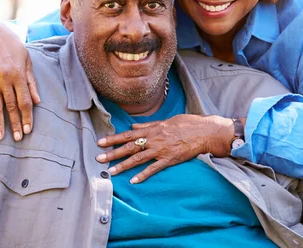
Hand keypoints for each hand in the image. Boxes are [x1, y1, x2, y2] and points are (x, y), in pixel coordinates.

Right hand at [0, 24, 39, 140]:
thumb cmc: (15, 49)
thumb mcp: (28, 62)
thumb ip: (32, 83)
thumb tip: (38, 101)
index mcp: (18, 75)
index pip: (24, 101)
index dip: (27, 116)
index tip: (29, 130)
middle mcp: (4, 79)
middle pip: (10, 106)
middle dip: (15, 123)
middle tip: (17, 139)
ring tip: (0, 138)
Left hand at [96, 114, 234, 182]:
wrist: (204, 131)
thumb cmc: (187, 124)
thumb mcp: (167, 120)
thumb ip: (149, 125)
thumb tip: (133, 126)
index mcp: (153, 129)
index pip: (128, 134)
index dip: (114, 138)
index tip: (100, 142)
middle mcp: (154, 140)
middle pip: (129, 147)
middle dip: (113, 153)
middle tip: (98, 158)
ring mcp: (161, 150)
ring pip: (138, 159)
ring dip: (123, 165)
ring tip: (110, 172)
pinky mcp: (169, 160)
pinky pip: (154, 169)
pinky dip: (143, 175)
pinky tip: (133, 181)